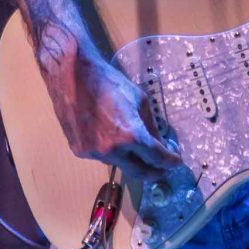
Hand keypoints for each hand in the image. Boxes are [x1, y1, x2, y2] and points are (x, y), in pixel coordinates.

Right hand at [36, 30, 179, 180]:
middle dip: (154, 172)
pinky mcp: (79, 151)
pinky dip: (111, 151)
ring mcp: (93, 153)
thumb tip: (161, 145)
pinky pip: (101, 157)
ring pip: (119, 163)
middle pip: (139, 172)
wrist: (73, 76)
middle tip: (161, 169)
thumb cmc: (110, 83)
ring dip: (130, 159)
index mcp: (130, 135)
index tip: (176, 162)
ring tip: (133, 145)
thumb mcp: (140, 100)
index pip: (156, 157)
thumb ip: (151, 127)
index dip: (169, 162)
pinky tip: (109, 135)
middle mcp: (112, 150)